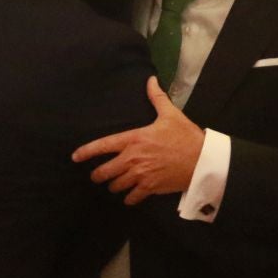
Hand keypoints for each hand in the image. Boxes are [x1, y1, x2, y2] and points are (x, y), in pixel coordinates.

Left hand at [72, 77, 204, 203]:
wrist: (203, 159)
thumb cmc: (185, 136)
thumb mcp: (170, 114)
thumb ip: (156, 98)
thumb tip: (151, 80)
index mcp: (134, 139)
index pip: (103, 146)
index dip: (86, 152)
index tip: (75, 157)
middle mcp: (133, 158)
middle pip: (104, 172)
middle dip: (98, 175)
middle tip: (97, 175)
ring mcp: (140, 175)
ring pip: (115, 185)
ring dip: (113, 185)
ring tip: (115, 183)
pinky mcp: (150, 188)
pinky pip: (131, 198)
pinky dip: (129, 198)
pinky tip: (130, 196)